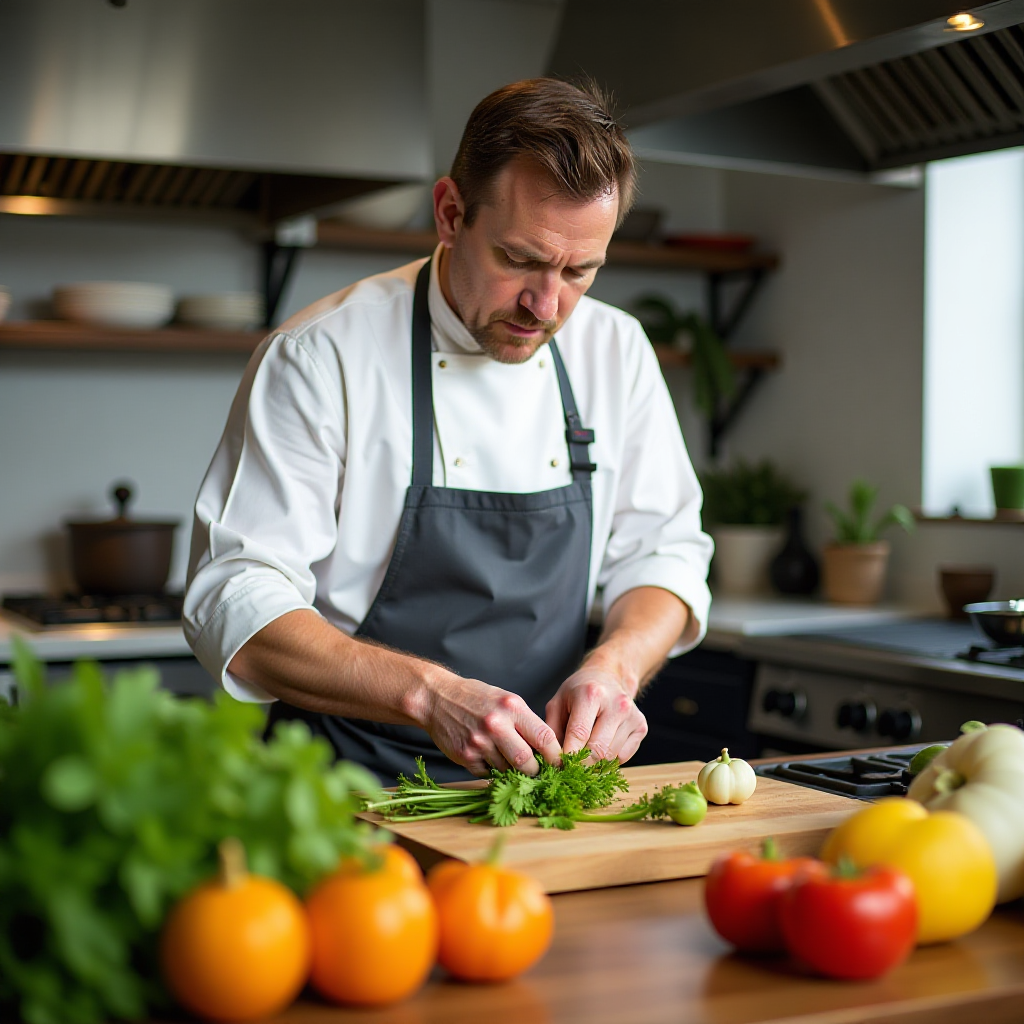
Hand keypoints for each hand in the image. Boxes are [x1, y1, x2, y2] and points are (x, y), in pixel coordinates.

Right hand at [421, 672, 562, 777]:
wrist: (437, 698)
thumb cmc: (476, 699)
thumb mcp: (505, 700)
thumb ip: (525, 722)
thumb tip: (547, 751)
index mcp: (512, 707)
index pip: (544, 736)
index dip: (556, 755)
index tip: (560, 764)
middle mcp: (496, 724)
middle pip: (526, 761)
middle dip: (534, 770)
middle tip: (536, 770)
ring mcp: (479, 742)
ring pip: (507, 770)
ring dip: (511, 769)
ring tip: (504, 756)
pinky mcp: (465, 756)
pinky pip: (488, 773)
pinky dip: (492, 770)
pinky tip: (486, 755)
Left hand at [545, 661, 647, 764]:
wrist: (607, 677)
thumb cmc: (578, 692)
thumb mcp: (557, 704)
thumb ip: (552, 731)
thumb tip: (553, 761)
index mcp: (591, 693)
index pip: (579, 733)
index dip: (568, 755)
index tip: (560, 766)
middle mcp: (616, 704)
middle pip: (598, 749)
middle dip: (581, 763)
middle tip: (571, 767)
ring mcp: (632, 715)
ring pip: (611, 756)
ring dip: (595, 762)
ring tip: (585, 753)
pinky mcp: (641, 727)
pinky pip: (623, 757)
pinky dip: (609, 760)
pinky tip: (601, 747)